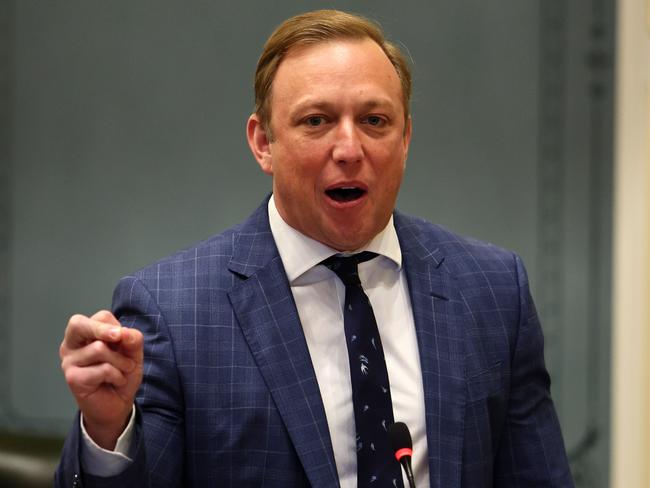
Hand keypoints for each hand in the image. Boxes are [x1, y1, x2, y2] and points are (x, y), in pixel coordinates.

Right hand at [59, 310, 143, 449]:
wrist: (118, 404)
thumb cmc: (121, 374)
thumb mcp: (133, 353)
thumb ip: (132, 339)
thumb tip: (125, 333)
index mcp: (85, 334)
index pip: (99, 317)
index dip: (116, 326)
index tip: (122, 338)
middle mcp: (71, 345)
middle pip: (79, 324)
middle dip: (103, 329)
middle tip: (119, 337)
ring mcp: (69, 362)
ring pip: (99, 349)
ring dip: (120, 362)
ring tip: (121, 371)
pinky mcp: (73, 378)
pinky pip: (102, 369)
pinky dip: (117, 375)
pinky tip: (115, 381)